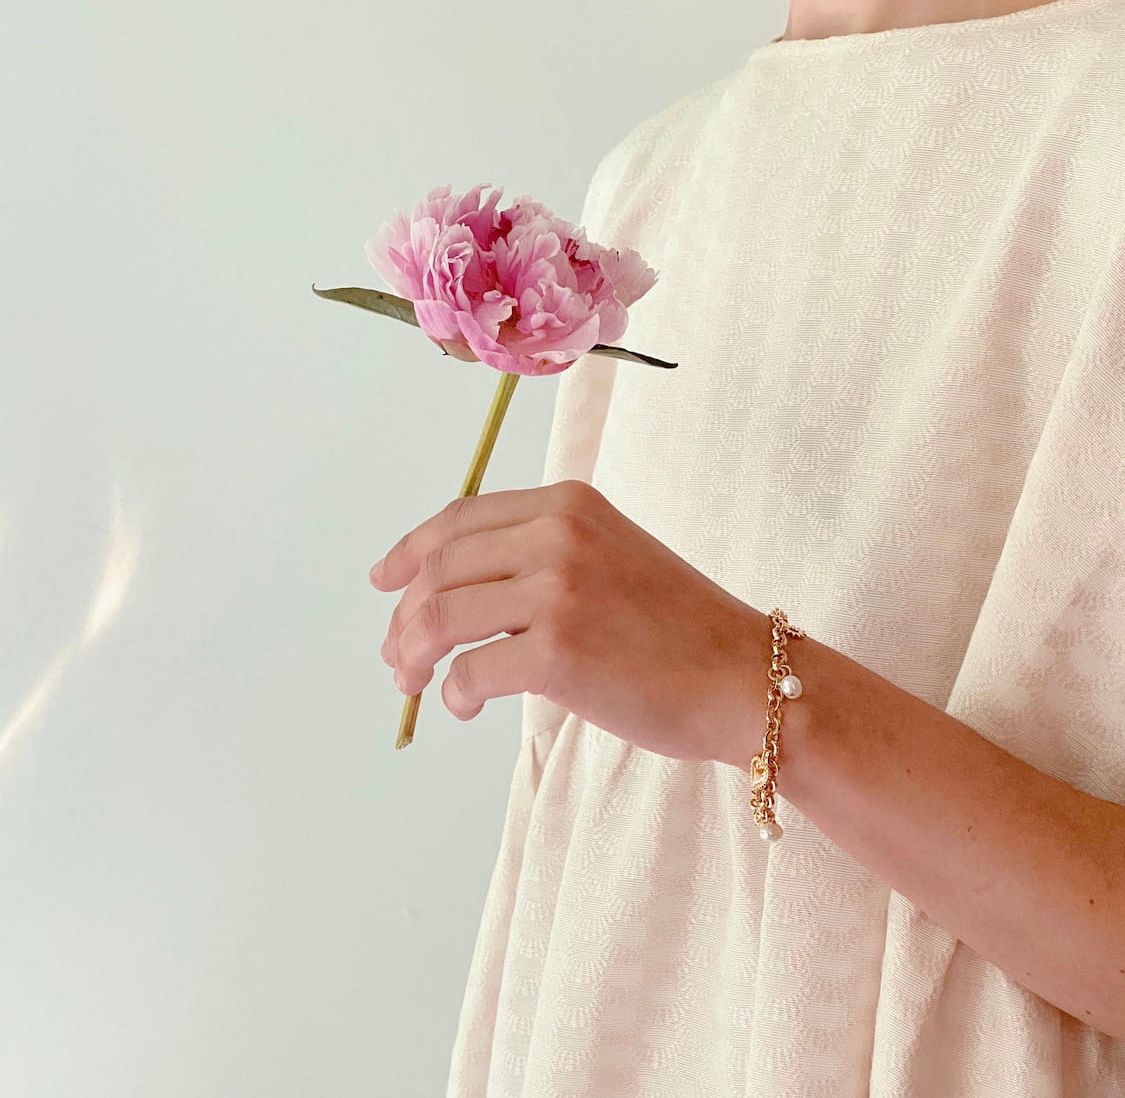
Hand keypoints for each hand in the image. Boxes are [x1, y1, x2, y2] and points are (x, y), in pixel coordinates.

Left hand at [371, 478, 768, 769]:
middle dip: (404, 615)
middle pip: (440, 567)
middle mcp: (558, 533)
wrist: (745, 675)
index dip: (410, 550)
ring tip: (414, 684)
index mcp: (568, 502)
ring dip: (412, 654)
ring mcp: (557, 589)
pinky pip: (470, 671)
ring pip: (441, 615)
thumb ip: (541, 553)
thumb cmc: (679, 629)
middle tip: (396, 658)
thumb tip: (450, 592)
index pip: (460, 517)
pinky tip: (466, 706)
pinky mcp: (557, 651)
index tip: (383, 581)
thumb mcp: (610, 555)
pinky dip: (455, 694)